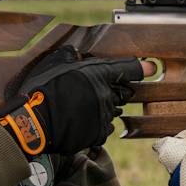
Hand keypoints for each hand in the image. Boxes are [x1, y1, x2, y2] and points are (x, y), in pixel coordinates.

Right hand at [0, 47, 142, 155]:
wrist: (34, 123)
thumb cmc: (41, 91)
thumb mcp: (53, 64)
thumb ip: (69, 56)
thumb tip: (74, 52)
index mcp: (98, 74)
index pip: (128, 69)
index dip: (142, 67)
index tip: (152, 67)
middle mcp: (106, 94)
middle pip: (122, 92)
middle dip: (115, 91)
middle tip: (93, 93)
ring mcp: (104, 115)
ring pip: (111, 110)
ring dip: (101, 109)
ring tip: (79, 109)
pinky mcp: (98, 133)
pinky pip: (103, 128)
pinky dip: (94, 125)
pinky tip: (78, 122)